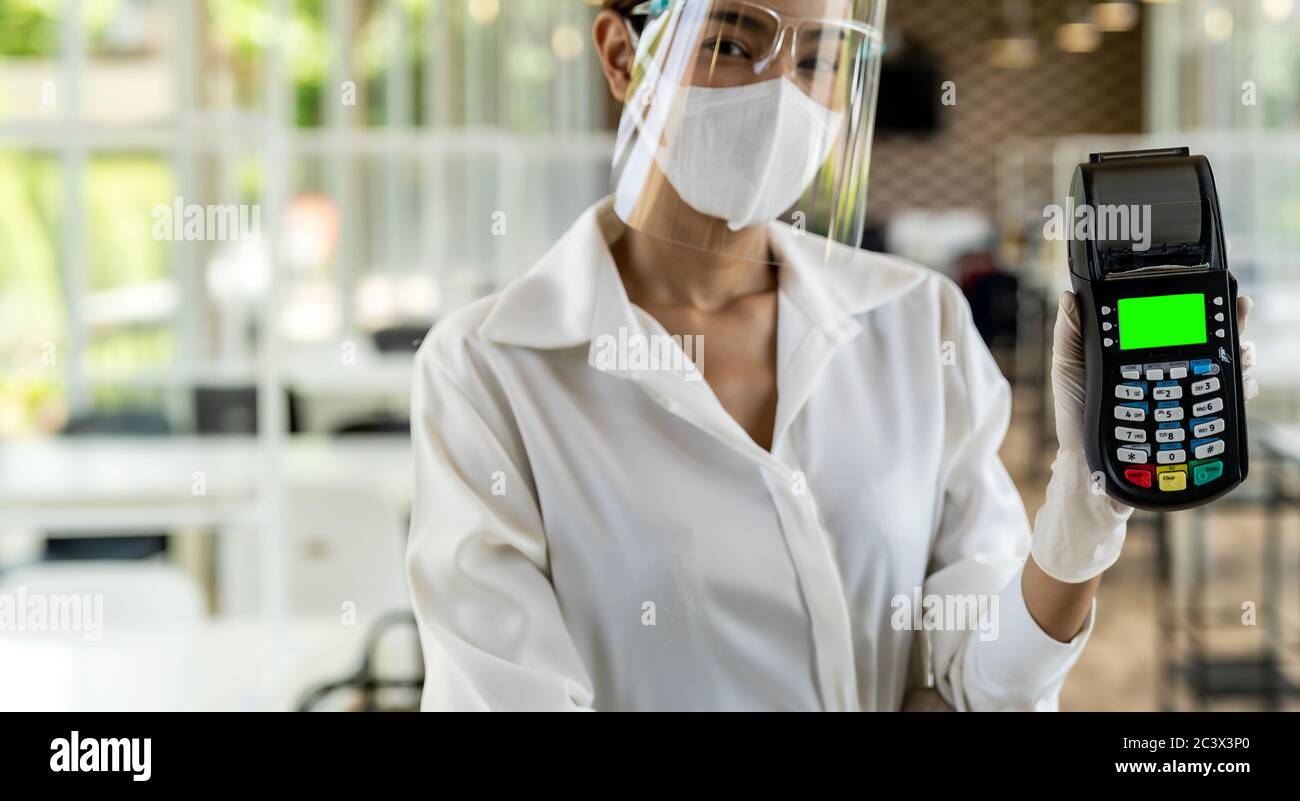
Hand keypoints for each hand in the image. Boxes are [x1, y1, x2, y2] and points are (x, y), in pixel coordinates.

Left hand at [1031, 292, 1258, 583]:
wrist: (1086, 465)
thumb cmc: (1076, 414)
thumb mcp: (1069, 370)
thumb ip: (1071, 335)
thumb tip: (1071, 296)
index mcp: (1143, 355)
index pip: (1177, 325)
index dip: (1200, 307)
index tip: (1219, 292)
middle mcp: (1170, 373)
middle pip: (1209, 344)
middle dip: (1231, 329)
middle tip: (1239, 316)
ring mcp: (1183, 399)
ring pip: (1223, 372)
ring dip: (1240, 358)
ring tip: (1242, 351)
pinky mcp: (1192, 426)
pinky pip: (1223, 408)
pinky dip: (1238, 393)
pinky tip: (1242, 385)